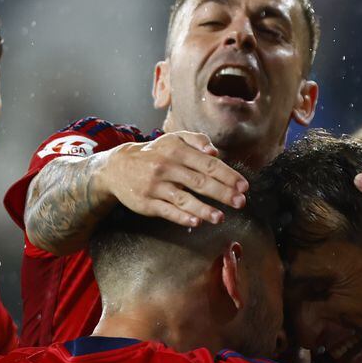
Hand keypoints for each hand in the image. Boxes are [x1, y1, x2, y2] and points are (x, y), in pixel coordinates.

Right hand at [101, 131, 247, 227]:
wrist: (117, 167)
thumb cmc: (156, 154)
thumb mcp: (174, 140)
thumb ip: (197, 141)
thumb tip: (215, 152)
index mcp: (176, 151)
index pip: (208, 164)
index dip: (228, 176)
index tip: (244, 186)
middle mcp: (166, 167)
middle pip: (199, 181)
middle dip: (222, 193)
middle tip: (240, 202)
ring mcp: (155, 186)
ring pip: (183, 199)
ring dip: (204, 209)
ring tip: (221, 217)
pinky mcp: (146, 202)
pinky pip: (167, 211)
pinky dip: (182, 217)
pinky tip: (197, 222)